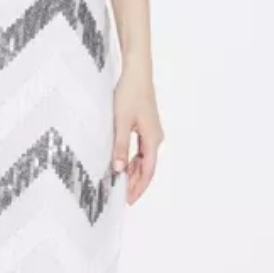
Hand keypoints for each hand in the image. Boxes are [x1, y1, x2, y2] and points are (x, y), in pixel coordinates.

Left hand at [111, 65, 163, 204]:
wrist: (137, 72)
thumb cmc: (130, 93)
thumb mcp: (121, 121)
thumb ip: (120, 146)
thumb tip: (118, 169)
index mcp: (153, 138)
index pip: (148, 171)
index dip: (139, 187)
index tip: (129, 200)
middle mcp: (156, 137)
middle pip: (147, 167)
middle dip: (136, 182)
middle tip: (122, 196)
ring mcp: (152, 131)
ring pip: (144, 158)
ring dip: (134, 171)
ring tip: (121, 183)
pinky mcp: (146, 125)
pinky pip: (141, 148)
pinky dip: (133, 159)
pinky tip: (123, 162)